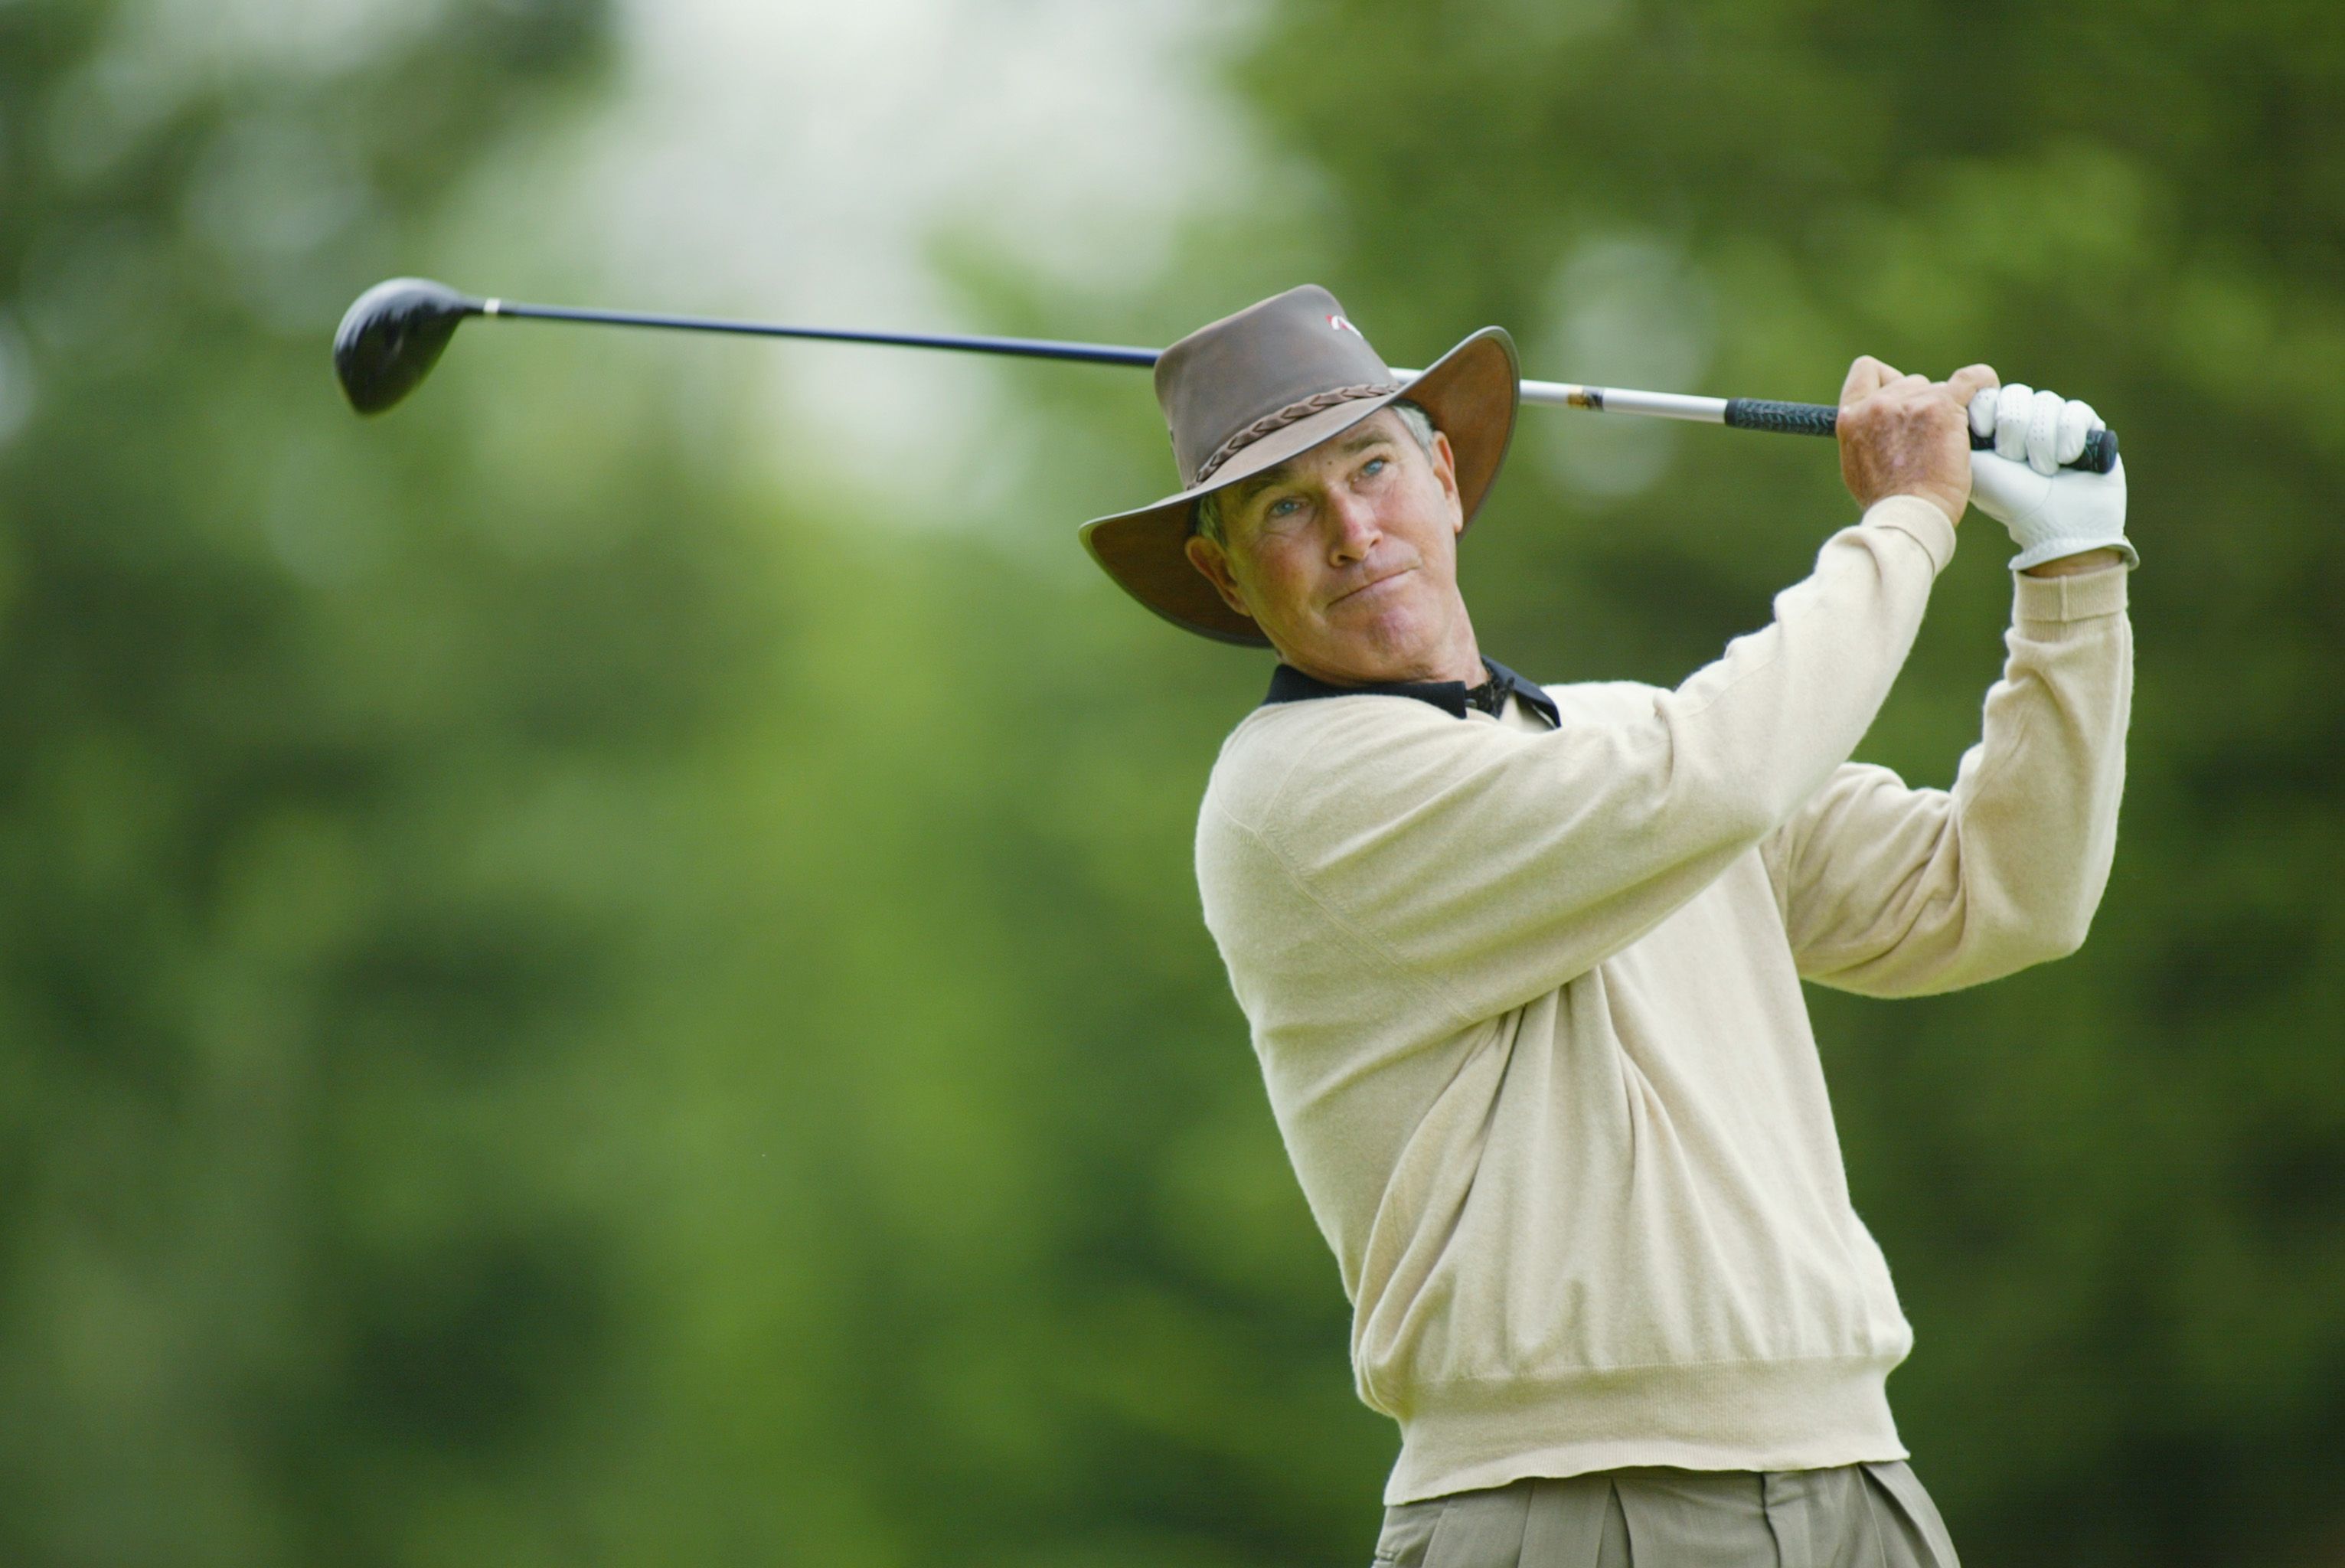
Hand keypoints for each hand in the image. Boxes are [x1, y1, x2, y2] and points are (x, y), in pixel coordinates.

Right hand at [1837, 357, 2000, 523]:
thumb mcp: (1856, 464)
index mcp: (1850, 416)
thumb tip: (1881, 428)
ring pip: (1938, 388)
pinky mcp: (1941, 407)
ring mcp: (1909, 403)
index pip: (1867, 371)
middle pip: (1910, 382)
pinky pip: (1970, 380)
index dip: (1888, 380)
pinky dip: (1981, 383)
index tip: (1903, 399)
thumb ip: (1865, 436)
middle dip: (1922, 403)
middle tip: (1930, 436)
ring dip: (1946, 408)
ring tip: (1949, 441)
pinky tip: (1986, 391)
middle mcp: (1877, 404)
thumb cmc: (1887, 502)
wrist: (1908, 516)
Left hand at [1967, 385, 2136, 572]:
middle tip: (2014, 460)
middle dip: (2014, 429)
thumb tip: (1952, 400)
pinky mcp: (2089, 426)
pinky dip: (2069, 438)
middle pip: (2018, 394)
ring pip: (2047, 402)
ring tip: (2044, 470)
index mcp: (1995, 427)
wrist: (2054, 525)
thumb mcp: (1973, 466)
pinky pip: (2077, 411)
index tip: (1984, 434)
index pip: (1989, 392)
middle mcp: (2026, 419)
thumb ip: (1957, 432)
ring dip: (2041, 441)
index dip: (1987, 409)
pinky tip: (2069, 461)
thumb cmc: (2009, 499)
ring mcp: (2058, 421)